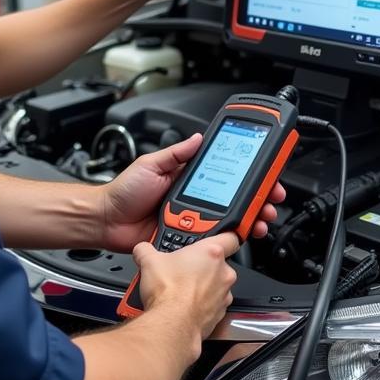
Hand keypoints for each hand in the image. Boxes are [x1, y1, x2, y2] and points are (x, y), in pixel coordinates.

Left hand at [99, 134, 283, 252]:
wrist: (107, 221)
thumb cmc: (124, 192)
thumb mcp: (152, 163)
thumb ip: (177, 153)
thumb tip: (198, 137)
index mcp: (188, 179)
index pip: (225, 175)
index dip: (247, 175)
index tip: (264, 173)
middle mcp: (195, 200)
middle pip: (234, 200)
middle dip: (258, 199)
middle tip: (271, 199)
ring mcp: (193, 221)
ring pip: (228, 222)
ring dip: (249, 220)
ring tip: (260, 218)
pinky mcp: (187, 241)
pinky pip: (211, 241)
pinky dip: (228, 239)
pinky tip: (239, 235)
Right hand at [133, 232, 238, 342]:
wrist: (171, 325)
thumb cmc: (168, 293)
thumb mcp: (149, 261)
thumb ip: (146, 250)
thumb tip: (142, 250)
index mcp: (212, 253)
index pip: (230, 237)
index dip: (223, 236)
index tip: (215, 238)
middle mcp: (223, 273)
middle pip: (218, 264)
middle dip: (202, 265)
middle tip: (184, 268)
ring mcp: (223, 295)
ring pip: (217, 286)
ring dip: (203, 286)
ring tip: (181, 289)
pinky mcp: (219, 315)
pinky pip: (213, 305)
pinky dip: (202, 305)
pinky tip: (184, 305)